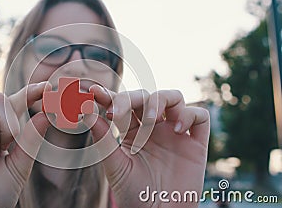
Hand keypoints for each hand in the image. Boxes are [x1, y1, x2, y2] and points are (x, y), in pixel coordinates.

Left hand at [87, 86, 209, 207]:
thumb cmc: (133, 194)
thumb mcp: (114, 166)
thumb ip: (103, 139)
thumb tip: (86, 111)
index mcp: (132, 131)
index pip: (121, 105)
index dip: (108, 96)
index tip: (92, 92)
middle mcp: (154, 128)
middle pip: (145, 96)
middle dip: (131, 99)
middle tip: (117, 113)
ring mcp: (174, 133)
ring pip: (172, 97)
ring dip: (159, 101)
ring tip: (150, 120)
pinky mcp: (195, 143)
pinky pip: (199, 116)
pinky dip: (189, 115)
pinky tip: (177, 130)